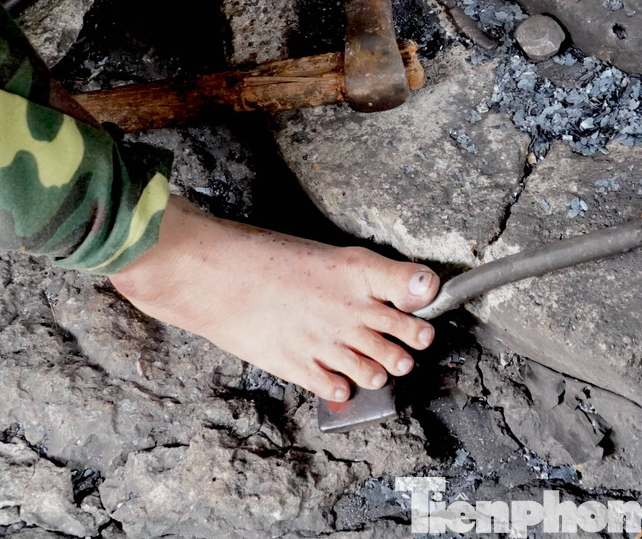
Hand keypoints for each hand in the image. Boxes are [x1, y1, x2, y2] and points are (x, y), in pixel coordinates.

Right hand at [110, 196, 439, 400]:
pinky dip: (341, 387)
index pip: (417, 288)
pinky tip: (335, 377)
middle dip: (408, 349)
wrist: (215, 275)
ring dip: (379, 371)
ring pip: (376, 372)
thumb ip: (366, 275)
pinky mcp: (301, 365)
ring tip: (372, 366)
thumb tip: (402, 290)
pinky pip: (338, 389)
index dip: (427, 303)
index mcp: (359, 272)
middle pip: (404, 342)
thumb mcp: (324, 252)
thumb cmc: (264, 256)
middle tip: (403, 348)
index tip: (423, 311)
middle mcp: (351, 309)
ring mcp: (328, 342)